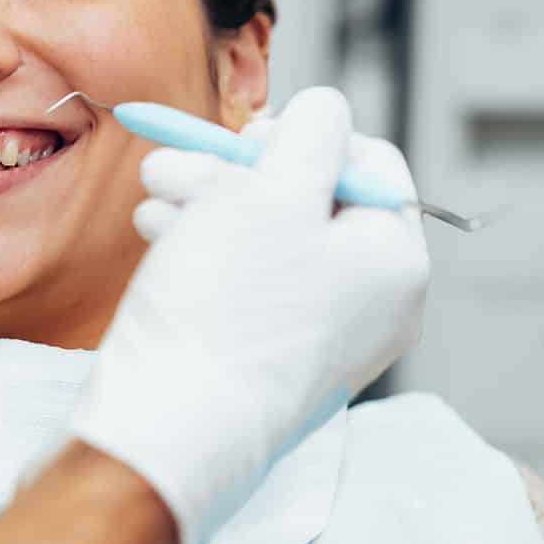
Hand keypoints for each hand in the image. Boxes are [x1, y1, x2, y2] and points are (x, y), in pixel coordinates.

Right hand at [69, 86, 428, 543]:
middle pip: (306, 198)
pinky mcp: (259, 361)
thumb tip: (322, 110)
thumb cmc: (221, 312)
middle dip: (233, 172)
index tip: (240, 139)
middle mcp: (367, 304)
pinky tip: (155, 239)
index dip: (300, 135)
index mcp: (393, 262)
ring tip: (150, 200)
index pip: (367, 161)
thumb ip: (310, 133)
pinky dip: (198, 251)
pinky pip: (239, 284)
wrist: (163, 432)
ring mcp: (313, 338)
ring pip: (262, 238)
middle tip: (171, 163)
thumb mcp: (272, 191)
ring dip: (203, 204)